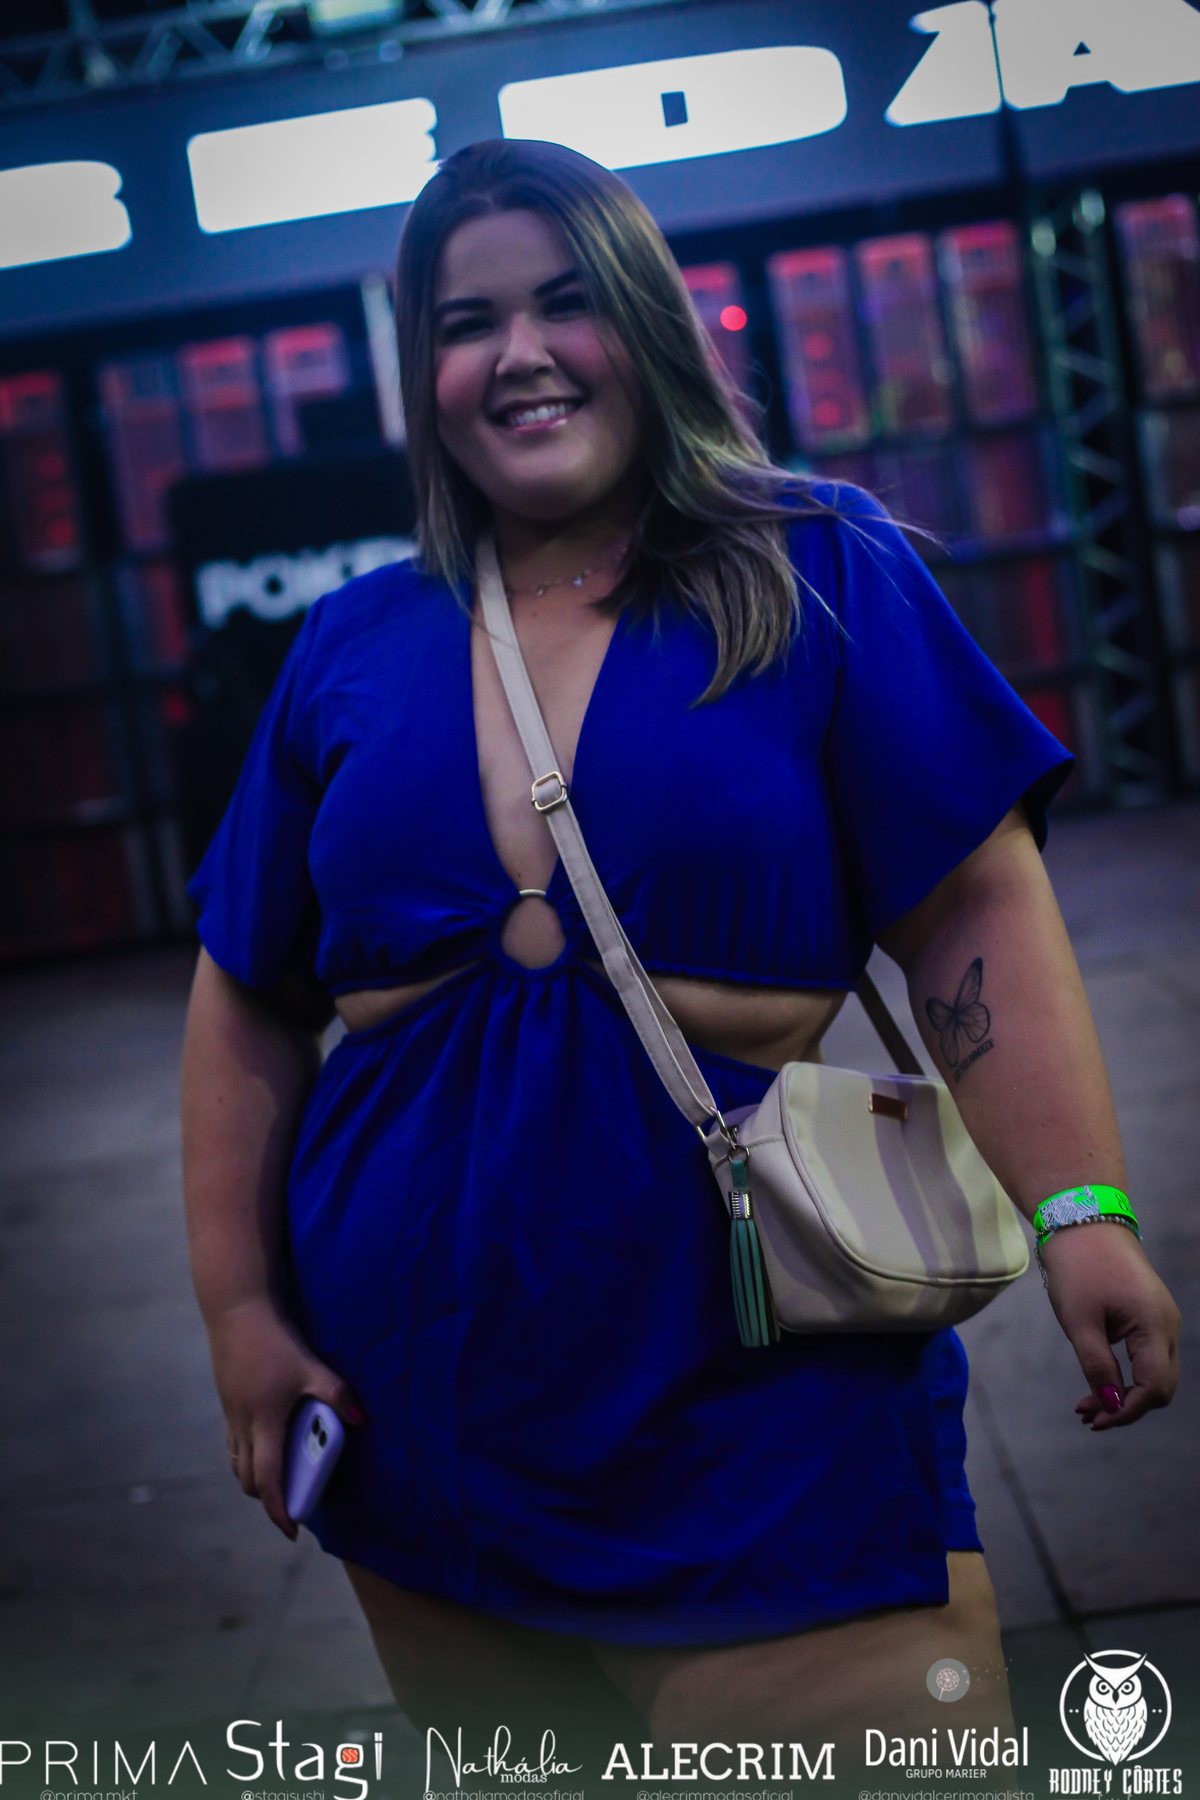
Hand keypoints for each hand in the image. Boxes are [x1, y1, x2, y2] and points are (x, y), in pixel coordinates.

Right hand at [207, 1297, 364, 1537]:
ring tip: (281, 1476)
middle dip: (268, 1497)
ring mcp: (231, 1414)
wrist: (236, 1310)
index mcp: (263, 1423)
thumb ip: (335, 1394)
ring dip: (256, 1476)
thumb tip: (361, 1419)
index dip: (278, 1509)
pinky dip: (249, 1454)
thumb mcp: (309, 1367)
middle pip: (248, 1478)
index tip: (291, 1531)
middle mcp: (242, 1425)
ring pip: (237, 1461)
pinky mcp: (228, 1401)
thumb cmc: (274, 1341)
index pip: (267, 1480)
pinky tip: (267, 1441)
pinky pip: (234, 1442)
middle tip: (293, 1501)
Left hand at [1038, 1223, 1179, 1429]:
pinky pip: (1147, 1355)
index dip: (1126, 1411)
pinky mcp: (1150, 1314)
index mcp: (1154, 1326)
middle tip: (1087, 1415)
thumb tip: (1111, 1405)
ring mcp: (1161, 1319)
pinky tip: (1100, 1380)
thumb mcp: (1079, 1321)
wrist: (1084, 1220)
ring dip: (1126, 1393)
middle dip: (1127, 1406)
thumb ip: (1097, 1366)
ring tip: (1087, 1404)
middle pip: (1161, 1386)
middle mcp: (1167, 1325)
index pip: (1153, 1388)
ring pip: (1154, 1373)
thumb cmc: (1078, 1267)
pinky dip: (1126, 1374)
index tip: (1094, 1420)